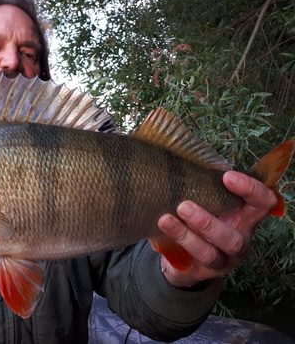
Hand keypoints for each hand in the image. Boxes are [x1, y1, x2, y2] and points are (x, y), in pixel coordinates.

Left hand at [155, 171, 276, 288]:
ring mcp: (222, 260)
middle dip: (207, 222)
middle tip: (184, 205)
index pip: (262, 203)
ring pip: (210, 253)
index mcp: (244, 217)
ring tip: (165, 219)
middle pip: (233, 237)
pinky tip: (158, 232)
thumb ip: (203, 184)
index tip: (227, 176)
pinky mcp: (201, 272)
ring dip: (186, 236)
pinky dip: (173, 246)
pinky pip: (189, 262)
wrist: (185, 256)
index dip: (250, 189)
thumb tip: (179, 148)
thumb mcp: (206, 200)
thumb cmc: (198, 218)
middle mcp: (238, 240)